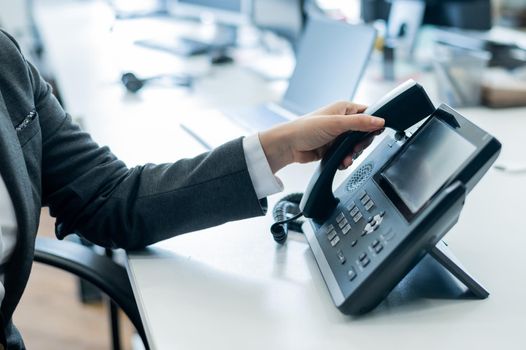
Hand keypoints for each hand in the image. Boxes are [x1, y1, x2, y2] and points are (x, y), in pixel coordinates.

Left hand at [259, 101, 384, 172]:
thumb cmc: (305, 129)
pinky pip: (346, 155)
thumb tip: (380, 122)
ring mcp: (337, 136)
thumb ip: (359, 123)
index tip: (374, 134)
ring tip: (346, 157)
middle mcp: (342, 121)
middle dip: (361, 143)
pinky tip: (342, 162)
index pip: (368, 114)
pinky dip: (346, 160)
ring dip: (353, 154)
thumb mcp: (336, 124)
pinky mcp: (332, 148)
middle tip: (355, 148)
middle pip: (364, 133)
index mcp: (344, 109)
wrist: (288, 146)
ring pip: (355, 146)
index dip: (373, 124)